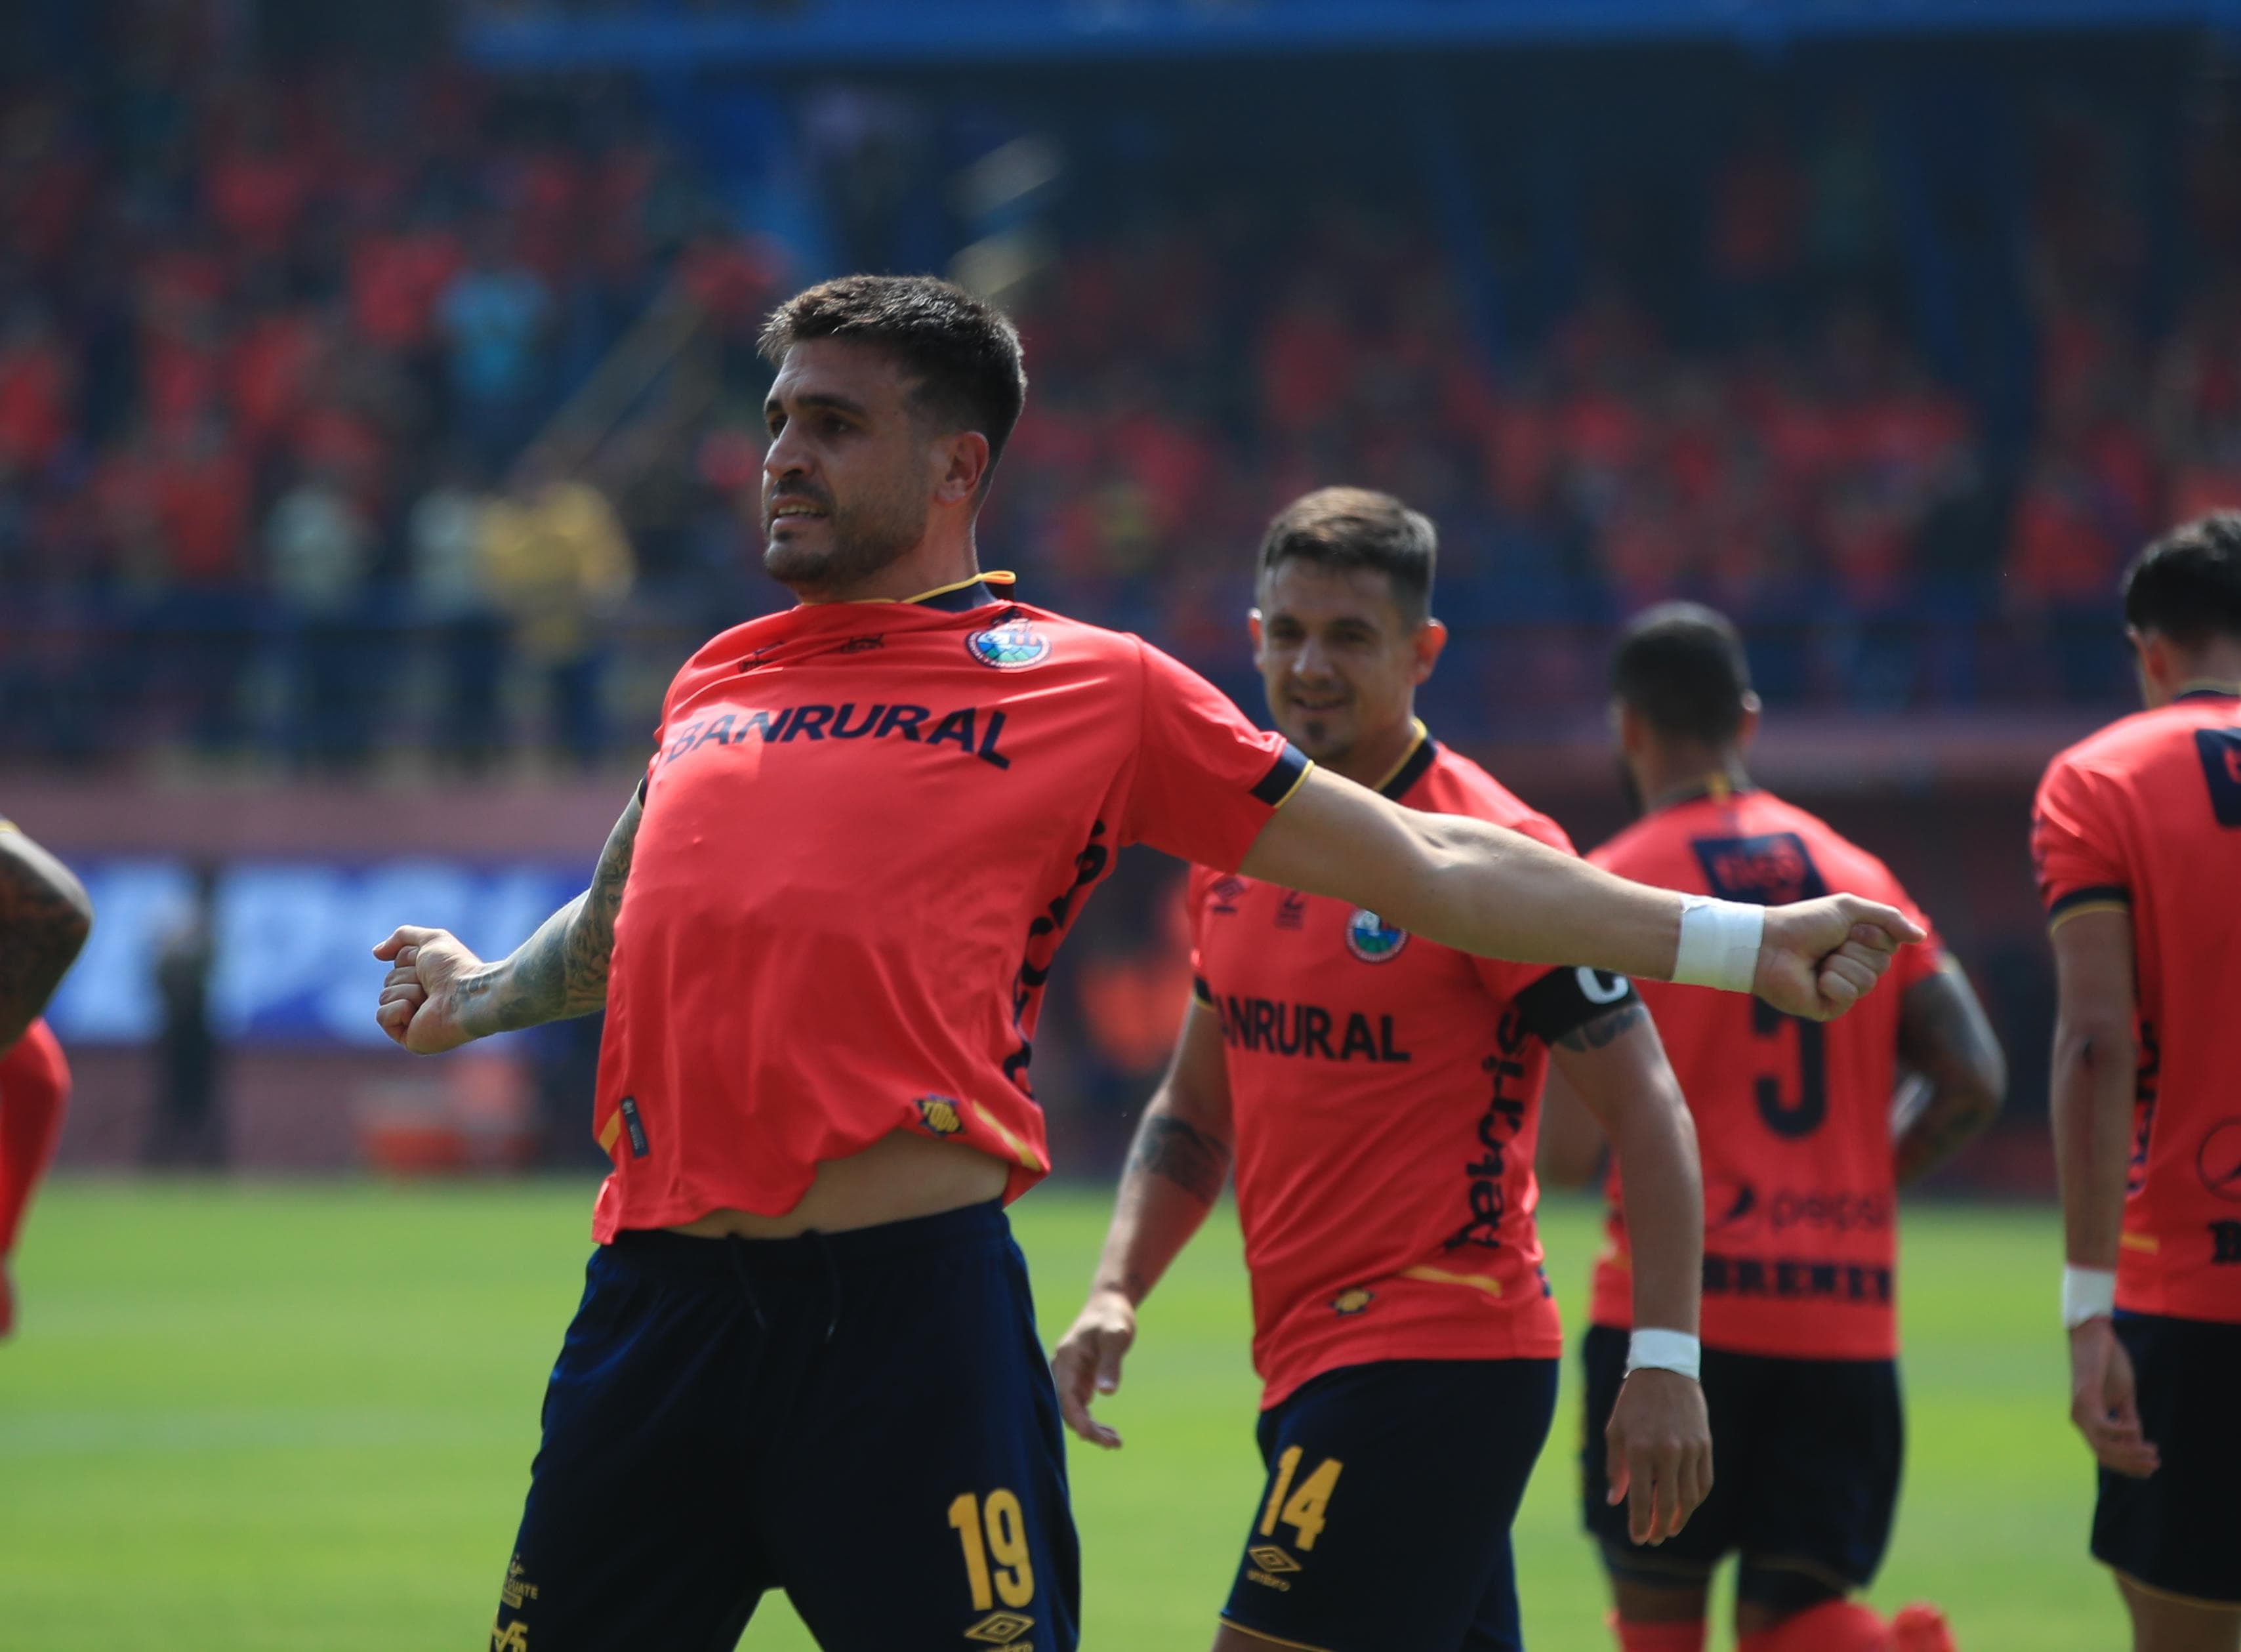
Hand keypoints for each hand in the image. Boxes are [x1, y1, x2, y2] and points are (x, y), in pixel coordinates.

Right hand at [371, 926, 487, 1054]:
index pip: (397, 965)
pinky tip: (420, 1013)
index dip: (410, 960)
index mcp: (427, 981)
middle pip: (389, 981)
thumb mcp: (431, 940)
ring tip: (430, 999)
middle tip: (431, 985)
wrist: (468, 996)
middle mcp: (420, 1001)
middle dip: (408, 977)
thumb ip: (403, 937)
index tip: (430, 965)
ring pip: (384, 996)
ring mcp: (414, 1021)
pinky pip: (382, 1016)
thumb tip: (376, 953)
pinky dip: (399, 1010)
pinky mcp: (409, 1039)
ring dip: (408, 992)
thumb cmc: (455, 968)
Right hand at [1051, 1287, 1136, 1448]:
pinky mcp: (1078, 1378)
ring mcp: (1069, 1374)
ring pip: (1073, 1410)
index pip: (1066, 1398)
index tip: (1093, 1437)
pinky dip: (1092, 1419)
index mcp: (1067, 1359)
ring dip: (1091, 1428)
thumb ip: (1110, 1364)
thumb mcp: (1116, 1337)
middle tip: (1114, 1444)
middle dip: (1088, 1429)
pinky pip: (1080, 1405)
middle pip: (1068, 1408)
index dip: (1078, 1420)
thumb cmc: (1113, 1317)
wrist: (1110, 1303)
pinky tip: (1108, 1431)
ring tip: (1115, 1442)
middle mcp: (1063, 1369)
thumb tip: (1106, 1393)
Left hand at [1605, 1366, 1712, 1544]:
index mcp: (1639, 1449)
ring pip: (1689, 1497)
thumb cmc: (1633, 1401)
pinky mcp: (1705, 1445)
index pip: (1640, 1498)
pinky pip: (1704, 1482)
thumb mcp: (1615, 1431)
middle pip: (1667, 1504)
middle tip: (1654, 1539)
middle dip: (1659, 1527)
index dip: (1639, 1523)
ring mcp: (1689, 1449)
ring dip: (1680, 1518)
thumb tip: (1615, 1502)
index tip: (1637, 1539)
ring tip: (1670, 1528)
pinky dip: (1696, 1499)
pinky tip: (1687, 1507)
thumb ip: (1614, 1468)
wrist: (1665, 1369)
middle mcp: (1666, 1452)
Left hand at [1755, 896, 1925, 1021]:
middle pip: (1883, 964)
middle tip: (1829, 944)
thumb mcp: (1850, 909)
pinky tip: (1814, 979)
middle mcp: (1854, 968)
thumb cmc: (1804, 923)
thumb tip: (1921, 936)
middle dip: (1856, 949)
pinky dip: (1832, 981)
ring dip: (1841, 964)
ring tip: (1818, 961)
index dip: (1872, 934)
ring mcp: (1842, 989)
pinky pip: (1850, 995)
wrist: (1769, 944)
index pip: (1890, 945)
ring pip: (1868, 981)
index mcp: (1859, 946)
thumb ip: (1887, 918)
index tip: (1847, 928)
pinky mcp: (1829, 1008)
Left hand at [2069, 1318, 2158, 1477]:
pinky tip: (2135, 1430)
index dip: (2127, 1466)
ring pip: (2102, 1445)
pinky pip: (2101, 1426)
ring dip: (2130, 1453)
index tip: (2149, 1470)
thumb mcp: (2122, 1397)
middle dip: (2131, 1464)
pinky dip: (2120, 1432)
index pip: (2104, 1454)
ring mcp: (2079, 1409)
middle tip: (2155, 1464)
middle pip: (2103, 1454)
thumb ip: (2127, 1420)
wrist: (2095, 1335)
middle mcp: (2079, 1419)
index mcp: (2086, 1420)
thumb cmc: (2108, 1365)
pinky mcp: (2085, 1397)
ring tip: (2152, 1452)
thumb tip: (2137, 1445)